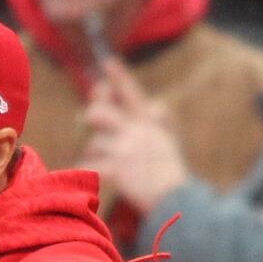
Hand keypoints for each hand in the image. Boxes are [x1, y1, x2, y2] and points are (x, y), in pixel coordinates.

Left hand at [80, 58, 189, 212]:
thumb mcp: (168, 140)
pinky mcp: (118, 170)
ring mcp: (126, 150)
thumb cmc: (169, 172)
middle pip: (100, 114)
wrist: (176, 199)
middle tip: (90, 120)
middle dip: (92, 116)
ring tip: (101, 160)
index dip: (119, 78)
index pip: (131, 95)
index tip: (108, 62)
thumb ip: (160, 120)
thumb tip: (155, 103)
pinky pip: (90, 166)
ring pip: (94, 142)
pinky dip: (85, 171)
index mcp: (149, 122)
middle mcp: (136, 132)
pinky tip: (87, 174)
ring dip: (93, 152)